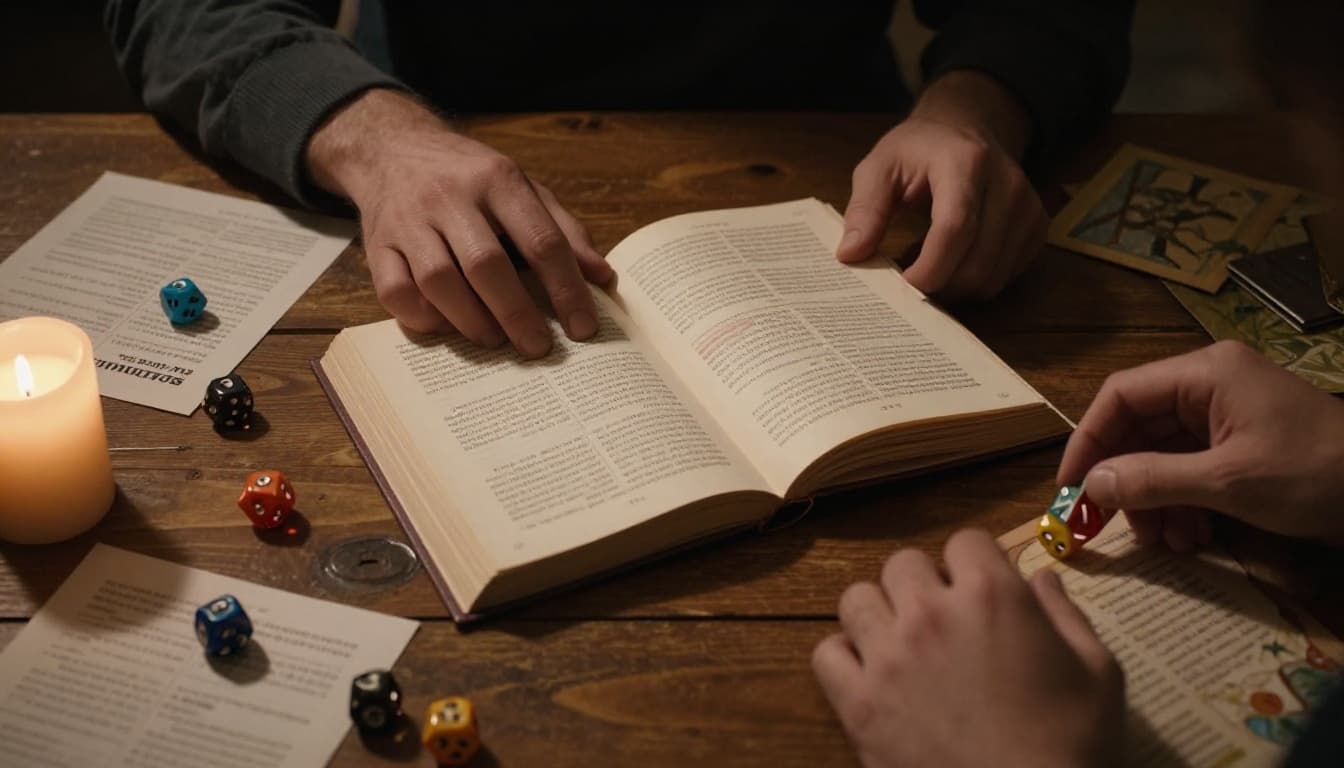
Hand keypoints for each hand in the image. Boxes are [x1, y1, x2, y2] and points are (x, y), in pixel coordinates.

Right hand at [306, 89, 613, 356]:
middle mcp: (450, 196)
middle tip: (539, 347)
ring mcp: (409, 220)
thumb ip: (564, 230)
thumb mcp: (524, 187)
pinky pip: (395, 291)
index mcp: (498, 179)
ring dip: (471, 319)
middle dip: (517, 313)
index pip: (540, 240)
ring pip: (437, 280)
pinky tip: (447, 327)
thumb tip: (602, 277)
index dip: (566, 289)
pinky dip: (422, 317)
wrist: (393, 148)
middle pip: (486, 264)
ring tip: (495, 340)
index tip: (583, 328)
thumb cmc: (470, 177)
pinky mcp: (377, 244)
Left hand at [813, 530, 1123, 767]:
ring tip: (902, 643)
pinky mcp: (860, 705)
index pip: (966, 540)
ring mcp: (888, 658)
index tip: (982, 589)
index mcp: (993, 596)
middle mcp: (931, 614)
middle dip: (924, 584)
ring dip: (879, 614)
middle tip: (943, 619)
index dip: (976, 563)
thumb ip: (1065, 615)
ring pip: (857, 600)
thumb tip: (1040, 577)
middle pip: (903, 564)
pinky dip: (845, 659)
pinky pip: (827, 654)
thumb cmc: (1075, 746)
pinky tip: (872, 677)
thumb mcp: (1098, 673)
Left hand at [837, 72, 1045, 300]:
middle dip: (939, 285)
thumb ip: (865, 209)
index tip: (901, 285)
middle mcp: (1007, 183)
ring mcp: (1028, 206)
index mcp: (965, 162)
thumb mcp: (879, 167)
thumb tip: (850, 255)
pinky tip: (955, 263)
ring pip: (993, 276)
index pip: (955, 228)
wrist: (966, 128)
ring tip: (929, 269)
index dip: (929, 268)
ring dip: (956, 288)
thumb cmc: (918, 150)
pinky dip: (977, 282)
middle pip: (977, 261)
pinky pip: (1006, 276)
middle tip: (909, 283)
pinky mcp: (1037, 226)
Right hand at [1059, 341, 1343, 549]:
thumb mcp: (1228, 482)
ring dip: (1155, 499)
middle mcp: (1210, 385)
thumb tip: (1090, 487)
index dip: (1088, 441)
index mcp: (1205, 373)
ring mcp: (1228, 415)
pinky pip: (1191, 468)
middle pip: (1139, 428)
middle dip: (1126, 480)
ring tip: (1165, 540)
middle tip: (1110, 525)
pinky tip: (1192, 535)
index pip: (1121, 396)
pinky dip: (1183, 502)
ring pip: (1163, 454)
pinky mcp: (1243, 444)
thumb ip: (1153, 480)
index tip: (1070, 487)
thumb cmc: (1314, 474)